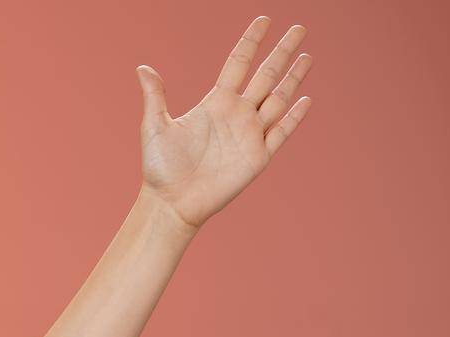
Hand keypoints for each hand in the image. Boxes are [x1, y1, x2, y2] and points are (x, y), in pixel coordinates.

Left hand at [136, 16, 314, 231]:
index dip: (251, 41)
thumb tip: (142, 67)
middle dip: (282, 51)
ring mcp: (249, 134)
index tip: (264, 20)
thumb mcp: (154, 127)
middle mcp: (236, 114)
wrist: (171, 203)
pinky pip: (281, 131)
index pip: (238, 63)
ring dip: (294, 78)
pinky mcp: (258, 157)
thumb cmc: (159, 168)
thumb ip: (155, 96)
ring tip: (307, 56)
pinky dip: (295, 116)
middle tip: (300, 28)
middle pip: (266, 75)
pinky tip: (306, 99)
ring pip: (278, 99)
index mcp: (215, 103)